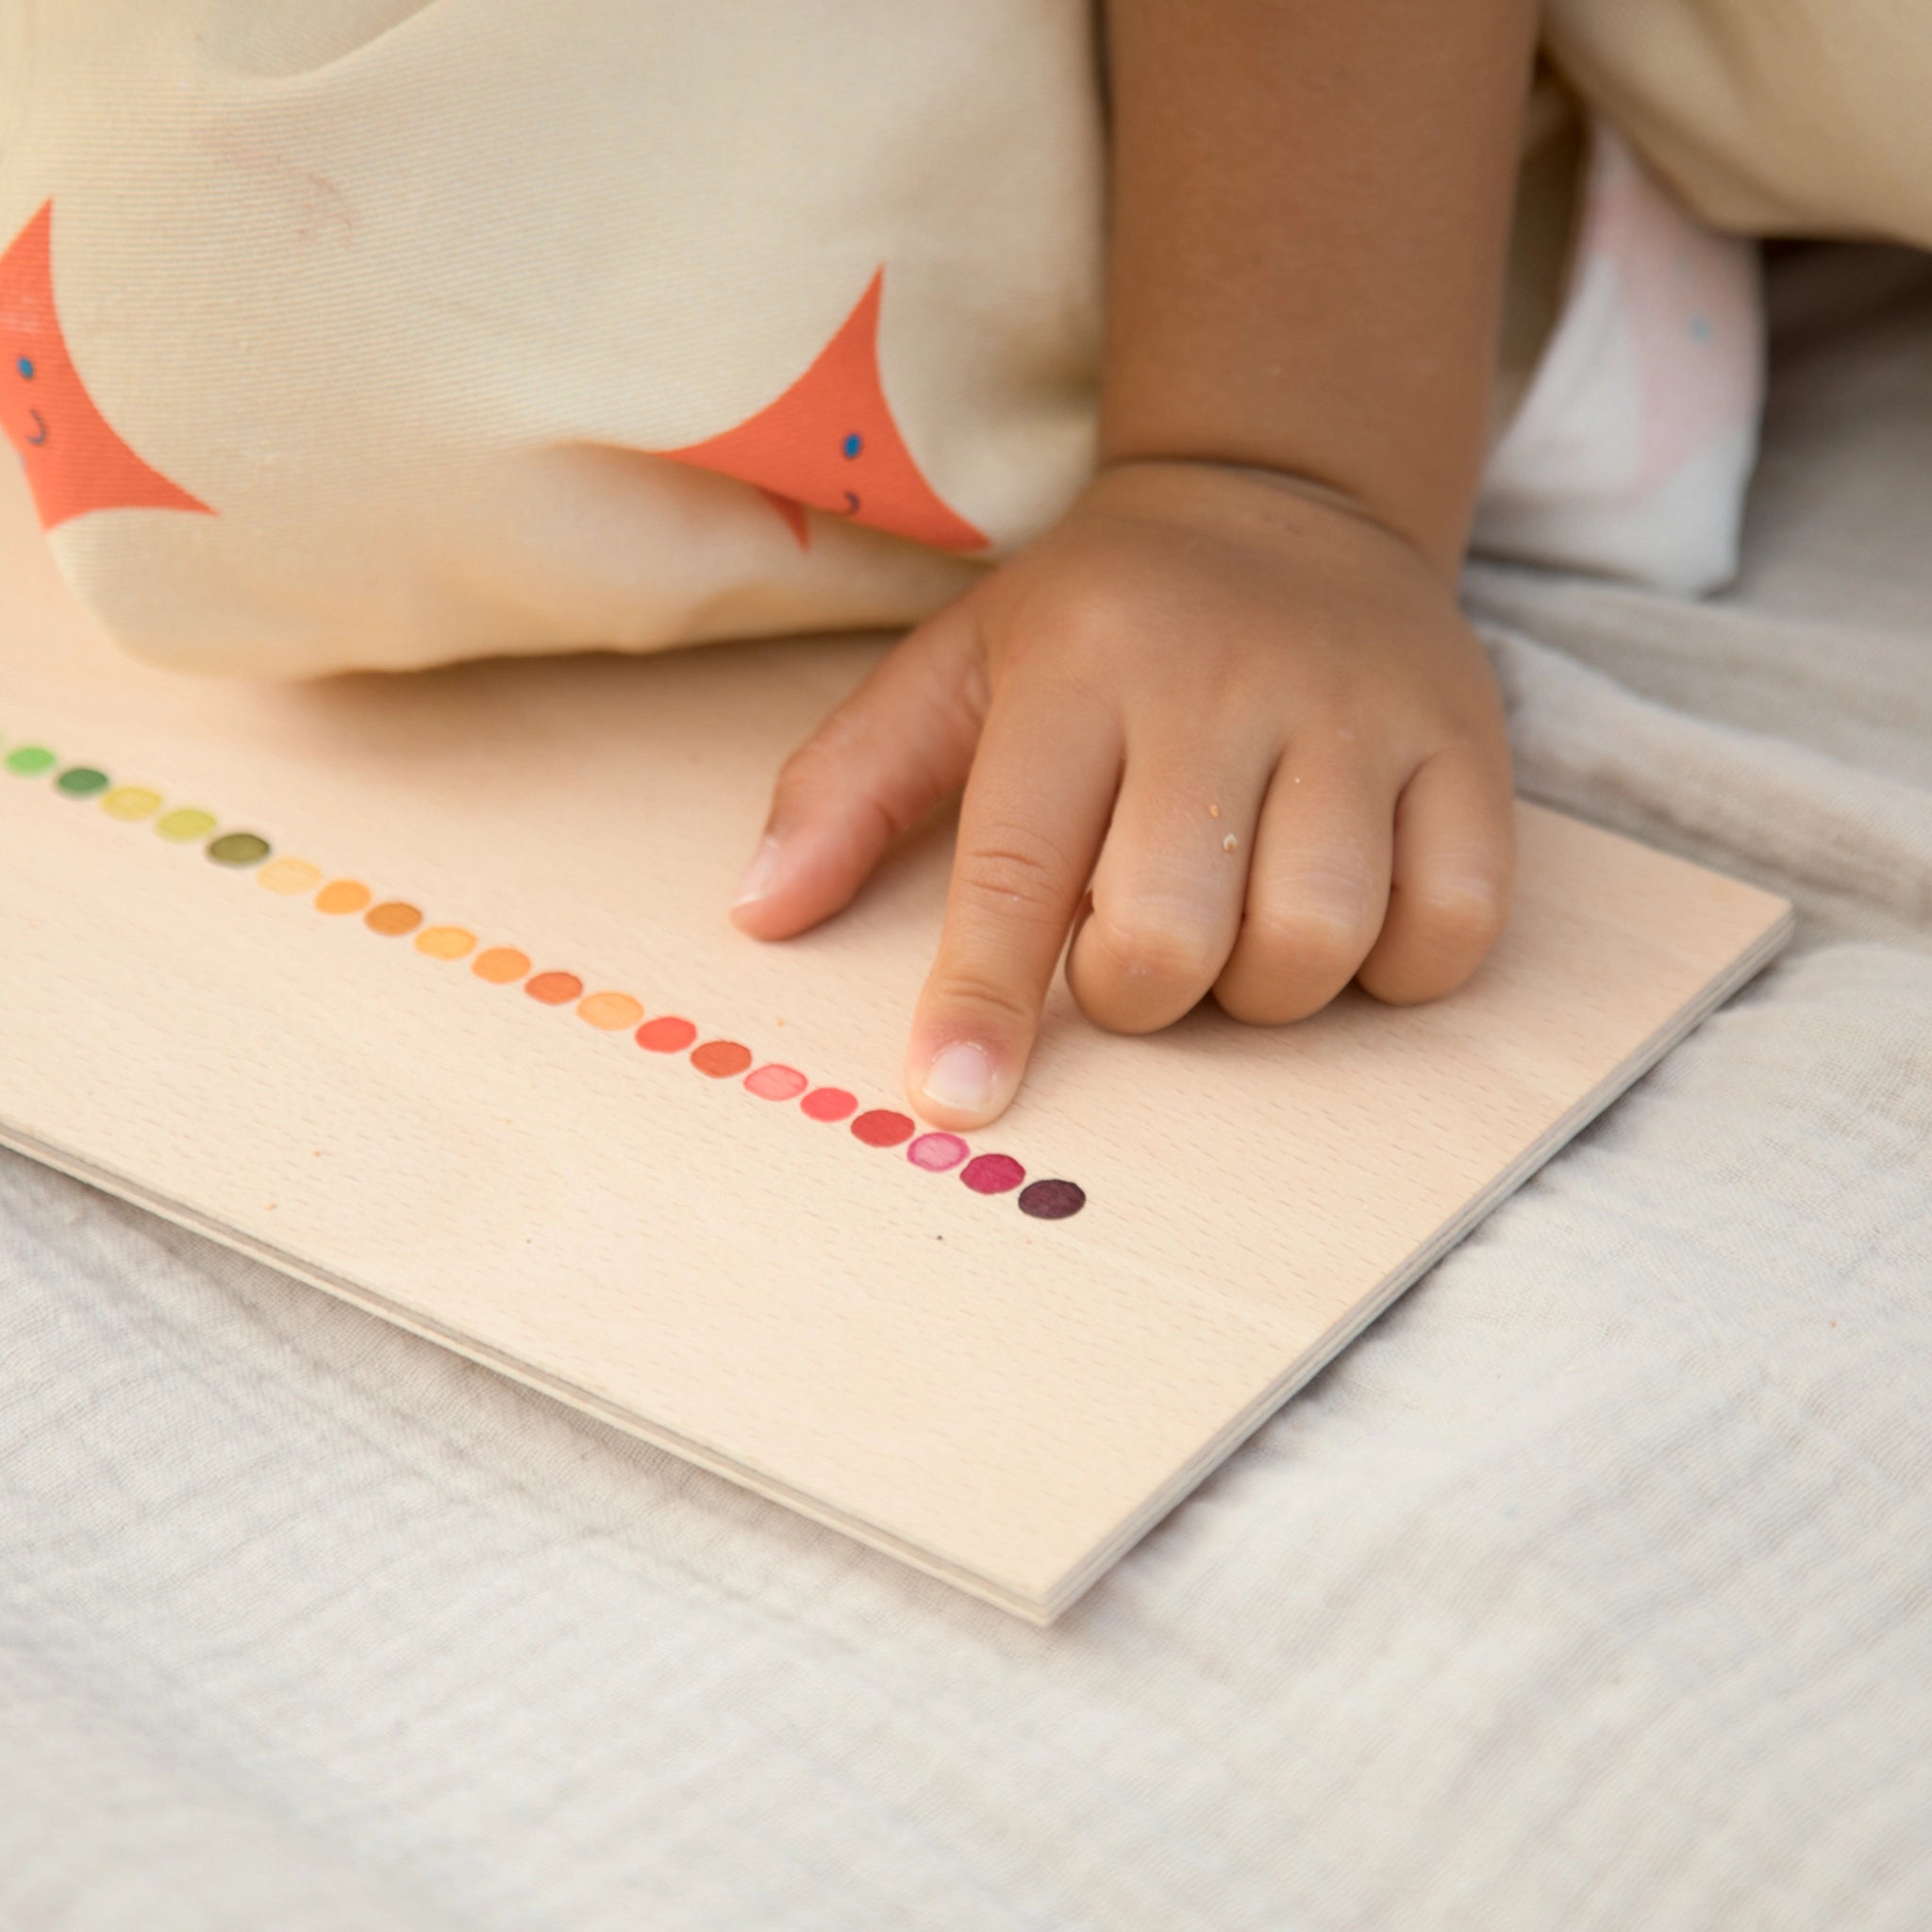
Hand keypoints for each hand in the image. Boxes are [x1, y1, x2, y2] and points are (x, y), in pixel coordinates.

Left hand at [730, 460, 1514, 1128]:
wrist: (1285, 498)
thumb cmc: (1099, 618)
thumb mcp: (956, 665)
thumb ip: (850, 784)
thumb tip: (759, 913)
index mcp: (1076, 671)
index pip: (1017, 866)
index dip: (985, 999)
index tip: (958, 1097)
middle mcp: (1220, 684)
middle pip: (1173, 934)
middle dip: (1140, 992)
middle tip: (1136, 945)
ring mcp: (1359, 712)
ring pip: (1316, 943)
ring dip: (1263, 988)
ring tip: (1239, 924)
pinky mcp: (1468, 744)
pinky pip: (1452, 927)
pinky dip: (1395, 966)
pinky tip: (1348, 915)